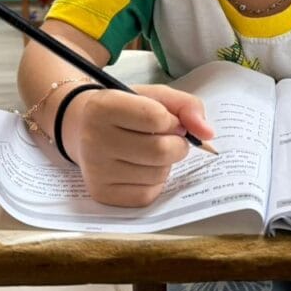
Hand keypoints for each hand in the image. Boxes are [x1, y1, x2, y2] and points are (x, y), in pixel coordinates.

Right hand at [62, 84, 213, 206]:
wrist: (83, 128)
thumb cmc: (125, 110)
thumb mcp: (153, 96)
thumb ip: (186, 106)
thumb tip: (208, 134)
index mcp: (103, 107)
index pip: (156, 118)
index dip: (172, 120)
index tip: (168, 120)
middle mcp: (93, 139)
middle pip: (160, 151)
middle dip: (177, 145)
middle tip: (169, 139)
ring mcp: (96, 170)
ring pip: (157, 175)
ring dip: (166, 164)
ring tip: (151, 152)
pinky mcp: (102, 194)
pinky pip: (147, 194)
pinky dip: (154, 182)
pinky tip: (142, 168)